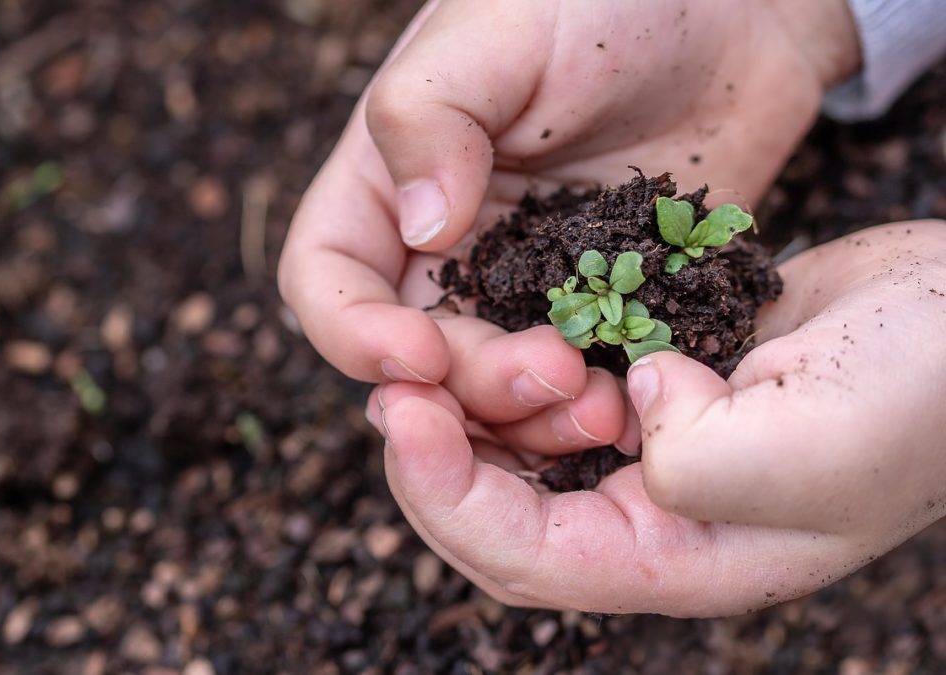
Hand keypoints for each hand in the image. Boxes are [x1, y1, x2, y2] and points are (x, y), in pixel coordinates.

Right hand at [279, 0, 859, 449]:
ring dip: (532, 415)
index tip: (418, 356)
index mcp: (392, 182)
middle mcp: (449, 245)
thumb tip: (419, 231)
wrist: (735, 10)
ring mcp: (528, 282)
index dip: (353, 334)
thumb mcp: (498, 30)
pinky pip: (584, 375)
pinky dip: (599, 404)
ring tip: (601, 405)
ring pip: (496, 386)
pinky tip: (639, 402)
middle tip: (550, 375)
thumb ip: (430, 118)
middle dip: (469, 385)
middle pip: (418, 355)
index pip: (327, 279)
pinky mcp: (605, 303)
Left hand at [369, 221, 945, 615]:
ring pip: (521, 455)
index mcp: (681, 559)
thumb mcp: (811, 447)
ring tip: (430, 357)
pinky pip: (560, 395)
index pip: (525, 555)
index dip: (447, 495)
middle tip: (392, 386)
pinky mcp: (657, 389)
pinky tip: (496, 332)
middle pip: (502, 515)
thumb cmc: (917, 395)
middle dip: (435, 458)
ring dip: (471, 412)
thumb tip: (630, 405)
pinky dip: (518, 371)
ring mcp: (652, 453)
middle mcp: (654, 519)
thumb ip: (699, 459)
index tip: (402, 414)